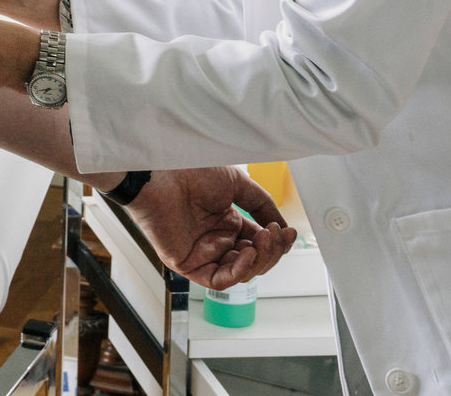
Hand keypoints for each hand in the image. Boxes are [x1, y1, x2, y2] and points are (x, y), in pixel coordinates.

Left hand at [120, 166, 298, 289]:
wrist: (161, 172)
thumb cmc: (190, 171)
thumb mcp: (237, 184)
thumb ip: (262, 204)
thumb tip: (282, 224)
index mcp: (226, 222)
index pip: (259, 243)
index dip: (277, 242)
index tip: (289, 231)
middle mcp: (216, 240)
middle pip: (254, 261)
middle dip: (272, 251)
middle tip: (277, 234)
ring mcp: (202, 253)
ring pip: (241, 273)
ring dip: (260, 260)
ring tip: (265, 238)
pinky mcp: (187, 265)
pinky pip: (219, 280)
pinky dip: (238, 272)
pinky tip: (248, 253)